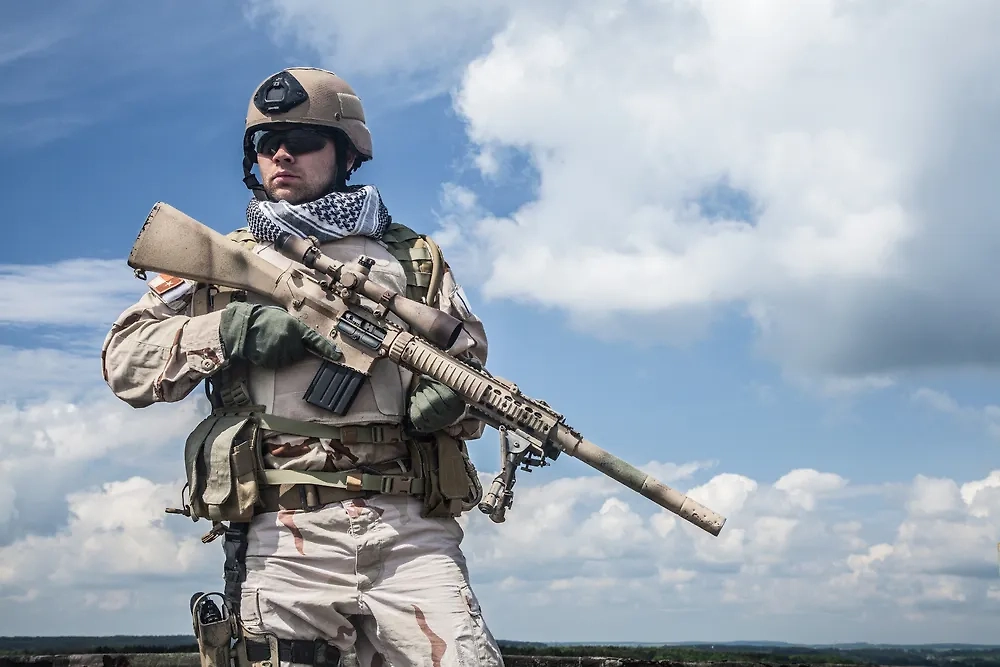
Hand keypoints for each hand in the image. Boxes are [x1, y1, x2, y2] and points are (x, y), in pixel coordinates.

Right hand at [219, 302, 340, 368]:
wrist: (243, 325)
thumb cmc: (262, 318)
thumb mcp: (283, 317)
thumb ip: (295, 327)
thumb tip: (303, 337)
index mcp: (295, 327)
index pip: (315, 340)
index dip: (327, 349)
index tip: (337, 355)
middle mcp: (290, 340)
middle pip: (300, 352)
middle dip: (293, 348)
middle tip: (279, 338)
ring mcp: (280, 352)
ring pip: (288, 360)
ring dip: (282, 354)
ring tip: (269, 342)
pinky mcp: (270, 360)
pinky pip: (276, 363)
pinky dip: (271, 359)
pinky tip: (264, 348)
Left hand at [408, 376, 466, 432]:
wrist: (444, 416)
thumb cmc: (445, 400)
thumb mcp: (447, 390)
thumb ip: (438, 382)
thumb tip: (422, 377)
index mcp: (456, 407)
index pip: (446, 394)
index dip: (434, 384)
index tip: (428, 378)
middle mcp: (448, 417)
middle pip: (434, 401)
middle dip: (426, 390)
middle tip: (423, 385)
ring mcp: (437, 424)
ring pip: (425, 409)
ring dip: (419, 397)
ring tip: (419, 393)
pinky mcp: (426, 428)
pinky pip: (417, 417)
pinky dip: (414, 407)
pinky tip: (415, 401)